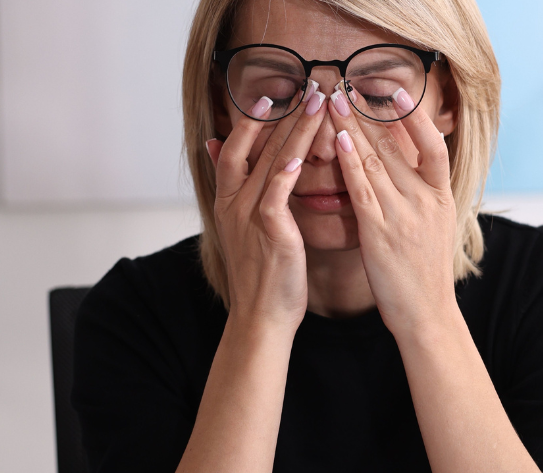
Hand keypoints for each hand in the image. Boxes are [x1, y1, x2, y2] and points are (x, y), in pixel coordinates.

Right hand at [206, 83, 327, 331]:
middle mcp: (234, 204)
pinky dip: (285, 170)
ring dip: (294, 129)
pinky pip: (276, 193)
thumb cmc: (264, 277)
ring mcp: (248, 216)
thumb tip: (226, 165)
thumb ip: (241, 197)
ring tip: (316, 102)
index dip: (252, 120)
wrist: (261, 317)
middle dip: (281, 114)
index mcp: (228, 202)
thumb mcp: (246, 233)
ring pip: (269, 161)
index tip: (271, 95)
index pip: (235, 148)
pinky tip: (300, 150)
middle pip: (254, 146)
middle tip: (305, 85)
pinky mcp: (269, 231)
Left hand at [325, 88, 458, 338]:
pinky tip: (340, 141)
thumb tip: (410, 174)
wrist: (427, 314)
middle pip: (397, 147)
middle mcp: (426, 201)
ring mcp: (404, 216)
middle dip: (370, 114)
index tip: (397, 92)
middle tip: (348, 87)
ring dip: (353, 128)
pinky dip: (351, 163)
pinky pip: (363, 189)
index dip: (415, 117)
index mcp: (442, 199)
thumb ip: (424, 199)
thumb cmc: (426, 276)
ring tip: (335, 102)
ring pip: (376, 162)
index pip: (434, 147)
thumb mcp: (436, 230)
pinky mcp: (380, 233)